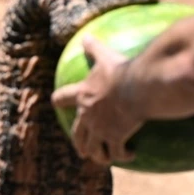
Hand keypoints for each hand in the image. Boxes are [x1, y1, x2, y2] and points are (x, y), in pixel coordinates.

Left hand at [50, 36, 142, 165]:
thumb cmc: (122, 71)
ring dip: (99, 155)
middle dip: (79, 143)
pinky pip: (116, 153)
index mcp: (83, 96)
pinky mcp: (115, 139)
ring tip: (106, 158)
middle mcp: (88, 116)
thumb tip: (86, 36)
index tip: (55, 103)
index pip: (62, 98)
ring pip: (94, 150)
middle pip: (78, 134)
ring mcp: (100, 130)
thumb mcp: (106, 56)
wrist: (138, 87)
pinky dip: (122, 155)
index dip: (58, 100)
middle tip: (82, 149)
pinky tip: (130, 155)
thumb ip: (95, 48)